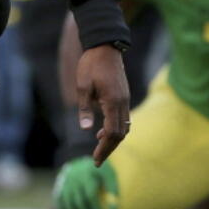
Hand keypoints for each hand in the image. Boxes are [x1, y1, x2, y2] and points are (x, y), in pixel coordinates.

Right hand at [52, 157, 118, 208]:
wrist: (81, 165)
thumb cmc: (101, 174)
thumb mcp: (110, 176)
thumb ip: (113, 190)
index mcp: (89, 173)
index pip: (90, 195)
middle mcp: (75, 177)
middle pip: (80, 202)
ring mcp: (65, 183)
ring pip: (69, 204)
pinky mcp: (58, 189)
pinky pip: (60, 205)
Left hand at [75, 44, 129, 165]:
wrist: (105, 47)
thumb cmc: (91, 65)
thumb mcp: (83, 86)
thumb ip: (85, 108)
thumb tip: (87, 129)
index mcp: (113, 102)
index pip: (112, 133)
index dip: (104, 148)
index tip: (95, 159)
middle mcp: (122, 103)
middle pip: (120, 134)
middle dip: (109, 148)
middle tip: (97, 161)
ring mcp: (125, 100)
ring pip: (124, 127)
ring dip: (113, 139)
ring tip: (99, 148)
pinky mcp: (123, 96)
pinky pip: (123, 118)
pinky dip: (115, 128)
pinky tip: (103, 130)